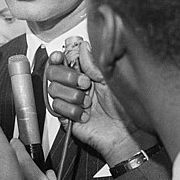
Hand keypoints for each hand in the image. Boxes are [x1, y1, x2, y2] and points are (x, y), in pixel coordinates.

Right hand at [46, 42, 157, 165]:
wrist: (126, 133)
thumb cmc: (125, 108)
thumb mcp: (110, 80)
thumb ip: (93, 64)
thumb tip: (83, 47)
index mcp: (85, 74)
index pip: (63, 60)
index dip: (57, 57)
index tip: (59, 57)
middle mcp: (75, 86)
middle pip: (52, 72)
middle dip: (66, 76)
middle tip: (84, 83)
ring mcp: (70, 101)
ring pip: (53, 89)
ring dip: (72, 95)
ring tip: (88, 103)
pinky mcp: (66, 117)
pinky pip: (57, 108)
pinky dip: (72, 110)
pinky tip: (85, 115)